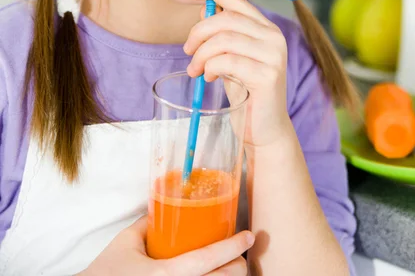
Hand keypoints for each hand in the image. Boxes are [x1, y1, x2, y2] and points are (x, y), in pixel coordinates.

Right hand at [78, 216, 253, 275]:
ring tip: (229, 266)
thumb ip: (149, 222)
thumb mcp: (127, 241)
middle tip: (240, 254)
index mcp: (167, 274)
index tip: (248, 235)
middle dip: (238, 266)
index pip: (210, 258)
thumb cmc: (106, 271)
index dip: (234, 246)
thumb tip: (167, 204)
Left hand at [185, 0, 291, 147]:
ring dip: (201, 54)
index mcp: (266, 29)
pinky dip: (210, 67)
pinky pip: (227, 61)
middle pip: (226, 19)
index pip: (238, 1)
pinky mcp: (268, 75)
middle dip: (198, 33)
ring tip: (195, 69)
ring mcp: (274, 56)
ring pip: (224, 40)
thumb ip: (222, 35)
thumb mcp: (230, 58)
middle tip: (187, 51)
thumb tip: (204, 9)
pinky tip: (209, 77)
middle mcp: (274, 37)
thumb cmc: (246, 93)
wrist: (263, 130)